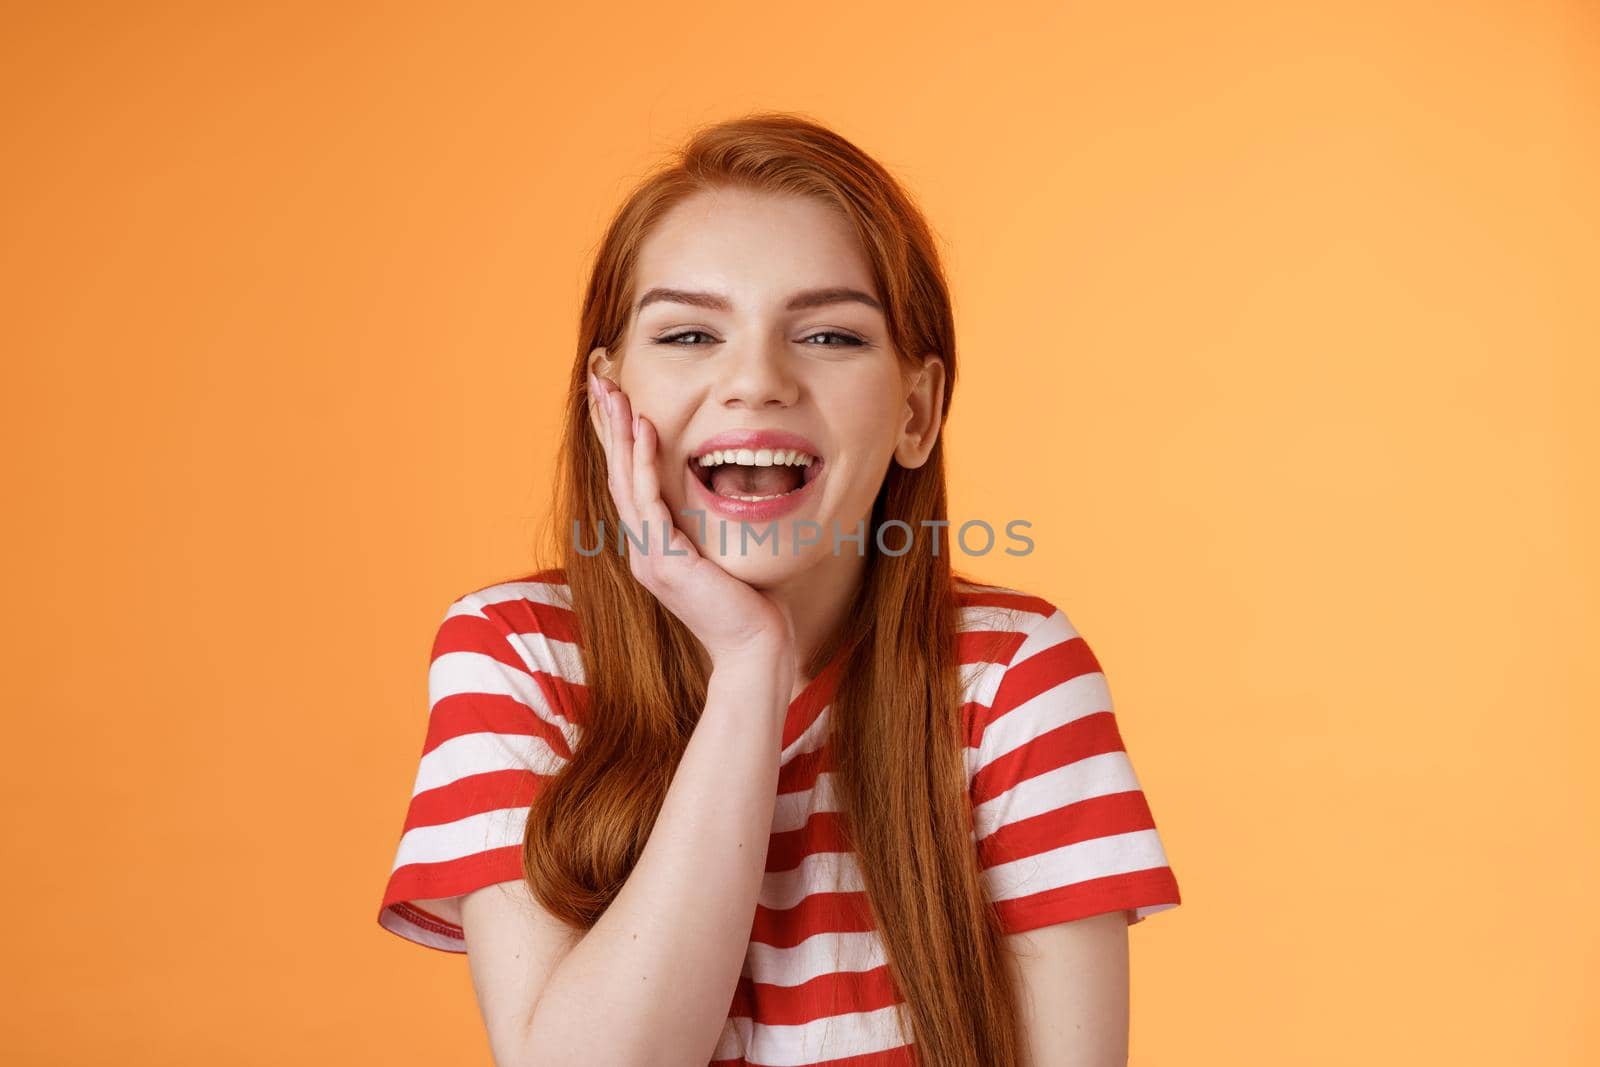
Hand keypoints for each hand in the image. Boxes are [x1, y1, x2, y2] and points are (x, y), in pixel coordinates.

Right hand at [588, 363, 795, 672]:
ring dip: (617, 433)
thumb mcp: (728, 554)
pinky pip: (648, 500)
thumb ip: (716, 525)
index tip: (617, 402)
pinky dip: (644, 461)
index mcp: (654, 549)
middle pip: (617, 475)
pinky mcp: (666, 561)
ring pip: (624, 481)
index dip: (620, 442)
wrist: (756, 650)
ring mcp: (649, 557)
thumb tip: (735, 486)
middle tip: (599, 381)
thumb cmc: (753, 607)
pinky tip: (643, 428)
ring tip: (612, 392)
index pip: (630, 484)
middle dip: (608, 426)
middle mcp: (643, 551)